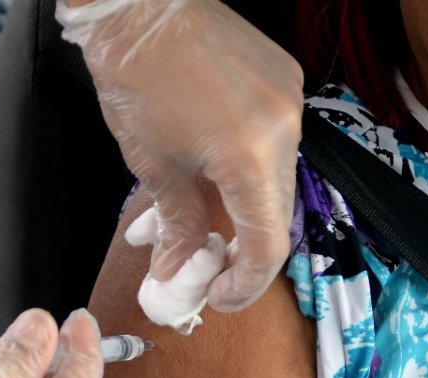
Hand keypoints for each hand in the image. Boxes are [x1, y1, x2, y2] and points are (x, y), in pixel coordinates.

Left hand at [57, 0, 302, 315]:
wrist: (140, 2)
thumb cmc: (137, 78)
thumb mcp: (154, 166)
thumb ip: (178, 228)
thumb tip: (176, 277)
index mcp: (252, 156)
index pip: (267, 245)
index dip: (245, 284)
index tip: (216, 297)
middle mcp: (285, 128)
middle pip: (274, 213)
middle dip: (238, 249)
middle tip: (200, 267)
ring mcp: (290, 100)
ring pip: (274, 178)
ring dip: (239, 208)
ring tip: (193, 218)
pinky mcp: (284, 80)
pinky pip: (273, 142)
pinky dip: (244, 169)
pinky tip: (209, 174)